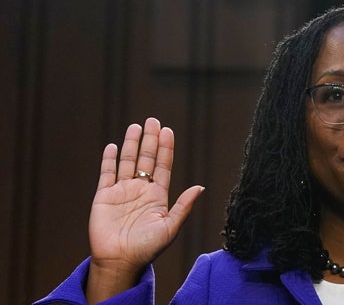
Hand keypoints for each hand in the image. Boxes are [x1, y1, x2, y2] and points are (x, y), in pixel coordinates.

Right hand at [86, 118, 202, 302]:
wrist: (120, 261)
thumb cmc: (148, 248)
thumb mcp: (170, 227)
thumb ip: (183, 206)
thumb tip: (200, 187)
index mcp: (157, 195)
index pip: (162, 166)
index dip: (165, 148)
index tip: (167, 131)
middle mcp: (140, 190)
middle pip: (146, 159)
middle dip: (150, 140)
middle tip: (153, 120)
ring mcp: (122, 191)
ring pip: (127, 162)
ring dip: (132, 144)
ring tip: (136, 126)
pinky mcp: (104, 196)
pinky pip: (107, 173)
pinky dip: (110, 160)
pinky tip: (114, 146)